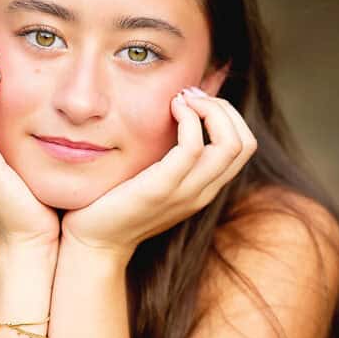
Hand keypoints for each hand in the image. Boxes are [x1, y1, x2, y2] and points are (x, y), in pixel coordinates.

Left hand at [60, 88, 256, 262]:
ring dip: (210, 109)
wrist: (93, 242)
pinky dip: (188, 119)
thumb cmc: (116, 203)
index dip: (228, 114)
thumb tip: (177, 110)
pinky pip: (191, 148)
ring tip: (181, 99)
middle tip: (189, 95)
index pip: (244, 146)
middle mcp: (202, 192)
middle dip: (223, 108)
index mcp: (203, 188)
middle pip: (244, 143)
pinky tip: (170, 109)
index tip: (195, 100)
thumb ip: (169, 152)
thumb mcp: (153, 176)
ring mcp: (185, 193)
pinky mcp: (160, 189)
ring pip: (229, 144)